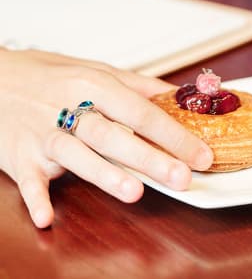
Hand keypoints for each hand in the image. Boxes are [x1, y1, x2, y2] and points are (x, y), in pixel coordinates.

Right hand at [0, 48, 212, 227]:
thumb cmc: (50, 75)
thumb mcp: (95, 69)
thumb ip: (137, 84)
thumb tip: (176, 94)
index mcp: (94, 84)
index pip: (141, 111)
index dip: (173, 134)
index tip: (199, 154)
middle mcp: (69, 107)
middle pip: (113, 135)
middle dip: (150, 158)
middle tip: (181, 177)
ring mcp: (43, 133)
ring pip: (76, 154)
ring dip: (103, 174)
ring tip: (133, 191)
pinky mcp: (18, 156)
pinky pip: (27, 180)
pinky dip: (36, 198)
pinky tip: (47, 216)